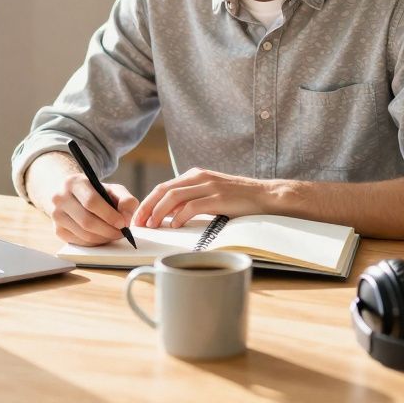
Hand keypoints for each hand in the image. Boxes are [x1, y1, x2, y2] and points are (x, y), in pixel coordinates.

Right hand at [41, 171, 138, 246]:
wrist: (73, 195)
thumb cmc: (97, 193)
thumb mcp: (113, 189)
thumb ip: (126, 200)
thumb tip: (126, 219)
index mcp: (73, 182)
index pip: (91, 202)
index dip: (109, 215)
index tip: (123, 223)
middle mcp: (60, 198)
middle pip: (87, 221)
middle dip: (108, 230)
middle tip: (122, 233)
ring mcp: (56, 215)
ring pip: (84, 234)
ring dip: (103, 238)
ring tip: (114, 234)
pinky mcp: (57, 230)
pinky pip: (79, 242)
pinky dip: (95, 243)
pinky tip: (102, 236)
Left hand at [133, 168, 275, 228]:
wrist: (265, 196)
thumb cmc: (237, 199)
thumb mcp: (210, 194)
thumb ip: (191, 200)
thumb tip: (168, 215)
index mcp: (195, 175)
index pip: (163, 187)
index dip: (147, 202)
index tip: (138, 217)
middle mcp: (199, 177)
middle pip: (163, 190)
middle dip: (147, 207)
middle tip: (138, 223)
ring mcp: (209, 186)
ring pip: (174, 197)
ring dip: (159, 213)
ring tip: (152, 226)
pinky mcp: (219, 198)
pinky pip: (192, 207)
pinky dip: (179, 217)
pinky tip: (175, 226)